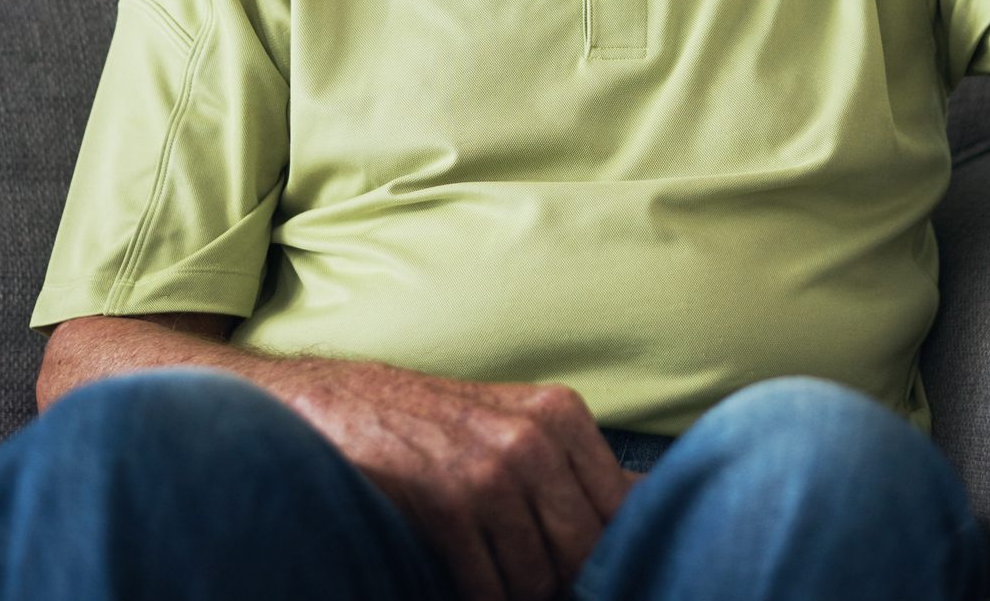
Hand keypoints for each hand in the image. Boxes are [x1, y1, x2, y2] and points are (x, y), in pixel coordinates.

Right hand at [276, 358, 640, 600]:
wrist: (344, 407)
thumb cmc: (438, 423)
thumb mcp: (519, 421)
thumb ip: (578, 464)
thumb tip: (645, 503)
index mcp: (561, 414)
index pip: (619, 510)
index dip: (604, 552)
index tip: (579, 564)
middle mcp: (533, 439)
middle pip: (584, 551)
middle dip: (561, 579)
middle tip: (532, 578)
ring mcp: (491, 472)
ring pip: (537, 579)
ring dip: (515, 594)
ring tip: (493, 574)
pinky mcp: (447, 506)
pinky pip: (488, 588)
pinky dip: (480, 598)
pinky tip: (463, 579)